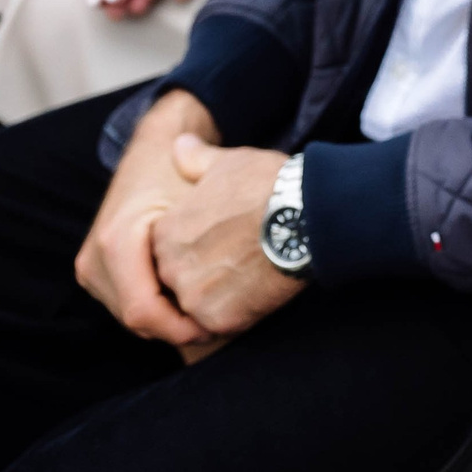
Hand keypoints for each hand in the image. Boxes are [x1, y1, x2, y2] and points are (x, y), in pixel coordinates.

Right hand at [75, 91, 219, 345]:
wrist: (155, 145)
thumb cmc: (181, 171)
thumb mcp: (196, 202)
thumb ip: (207, 246)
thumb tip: (224, 292)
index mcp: (116, 243)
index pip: (143, 311)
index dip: (180, 328)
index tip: (215, 329)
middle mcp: (94, 259)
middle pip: (137, 320)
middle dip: (177, 329)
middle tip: (218, 328)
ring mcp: (91, 267)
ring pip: (132, 317)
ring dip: (168, 322)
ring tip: (207, 315)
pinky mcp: (97, 270)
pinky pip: (129, 303)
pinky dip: (158, 309)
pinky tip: (189, 302)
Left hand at [151, 133, 300, 341]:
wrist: (306, 212)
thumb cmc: (267, 183)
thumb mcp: (227, 162)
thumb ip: (196, 161)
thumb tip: (179, 146)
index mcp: (166, 230)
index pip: (170, 251)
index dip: (199, 247)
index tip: (224, 241)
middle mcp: (171, 265)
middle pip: (180, 281)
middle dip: (204, 276)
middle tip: (239, 262)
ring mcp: (193, 295)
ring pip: (199, 307)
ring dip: (220, 298)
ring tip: (252, 279)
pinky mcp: (220, 319)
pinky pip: (222, 325)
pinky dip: (239, 315)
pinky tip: (261, 293)